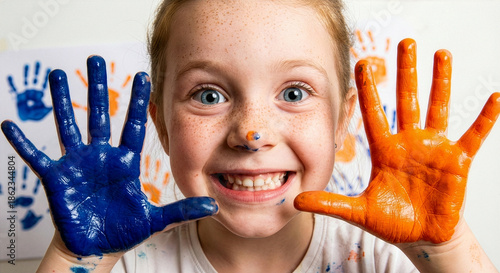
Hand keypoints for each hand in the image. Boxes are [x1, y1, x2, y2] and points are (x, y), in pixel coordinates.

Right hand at [1, 56, 217, 256]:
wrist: (97, 246)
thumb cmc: (123, 230)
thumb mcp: (154, 220)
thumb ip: (181, 211)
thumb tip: (212, 206)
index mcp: (125, 163)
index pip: (132, 126)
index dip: (137, 102)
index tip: (144, 76)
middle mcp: (101, 157)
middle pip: (100, 116)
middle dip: (97, 88)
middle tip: (94, 58)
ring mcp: (78, 165)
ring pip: (69, 127)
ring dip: (62, 102)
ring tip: (57, 75)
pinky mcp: (56, 178)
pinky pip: (36, 157)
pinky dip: (22, 143)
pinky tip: (9, 124)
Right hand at [7, 61, 52, 120]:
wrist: (25, 117)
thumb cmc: (35, 114)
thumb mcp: (42, 112)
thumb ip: (46, 109)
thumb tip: (50, 106)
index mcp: (40, 93)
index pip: (44, 83)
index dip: (46, 76)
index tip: (49, 68)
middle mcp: (33, 90)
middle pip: (35, 78)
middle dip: (37, 70)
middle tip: (38, 62)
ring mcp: (24, 91)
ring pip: (25, 79)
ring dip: (26, 72)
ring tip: (27, 64)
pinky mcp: (16, 94)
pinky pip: (13, 87)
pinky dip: (11, 82)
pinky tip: (10, 76)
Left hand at [295, 39, 499, 243]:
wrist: (421, 238)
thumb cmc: (392, 223)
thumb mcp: (358, 212)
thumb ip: (329, 204)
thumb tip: (295, 201)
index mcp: (384, 151)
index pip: (373, 114)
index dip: (367, 90)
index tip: (362, 63)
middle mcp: (408, 143)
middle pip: (406, 101)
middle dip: (405, 72)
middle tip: (406, 42)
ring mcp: (434, 149)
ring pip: (438, 108)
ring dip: (441, 82)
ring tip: (441, 54)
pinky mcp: (457, 161)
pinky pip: (474, 136)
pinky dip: (485, 118)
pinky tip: (495, 98)